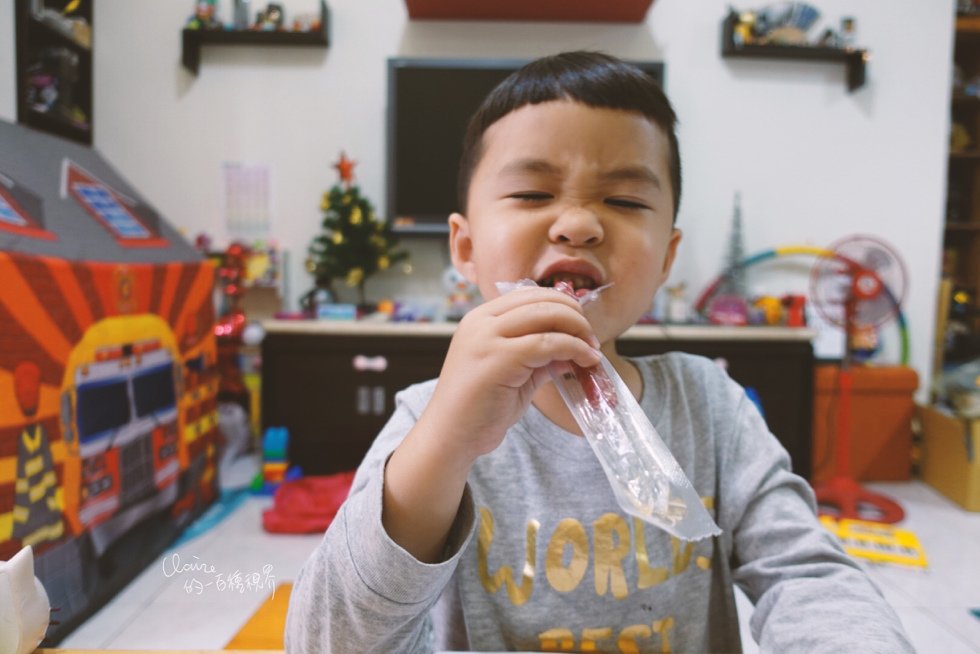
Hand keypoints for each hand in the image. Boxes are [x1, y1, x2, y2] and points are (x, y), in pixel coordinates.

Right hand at [424, 287, 600, 462]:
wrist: (450, 437)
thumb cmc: (479, 409)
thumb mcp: (514, 374)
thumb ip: (538, 356)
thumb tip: (573, 347)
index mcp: (480, 319)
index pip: (529, 295)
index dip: (562, 305)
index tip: (581, 327)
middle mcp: (481, 321)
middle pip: (540, 300)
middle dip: (574, 315)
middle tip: (590, 338)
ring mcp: (487, 337)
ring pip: (546, 315)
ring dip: (578, 330)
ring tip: (590, 351)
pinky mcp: (498, 358)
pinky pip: (547, 343)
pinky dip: (574, 348)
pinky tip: (585, 361)